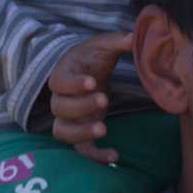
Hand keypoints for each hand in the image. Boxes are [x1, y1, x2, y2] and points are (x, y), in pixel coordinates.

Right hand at [47, 31, 133, 163]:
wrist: (87, 72)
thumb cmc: (93, 58)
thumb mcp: (103, 46)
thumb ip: (116, 41)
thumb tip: (133, 36)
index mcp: (63, 75)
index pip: (59, 82)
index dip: (73, 84)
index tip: (92, 82)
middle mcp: (60, 99)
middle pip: (60, 108)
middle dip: (81, 106)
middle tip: (104, 99)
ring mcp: (68, 119)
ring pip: (63, 131)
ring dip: (80, 133)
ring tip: (103, 128)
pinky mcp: (79, 133)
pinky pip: (80, 149)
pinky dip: (94, 156)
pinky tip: (114, 155)